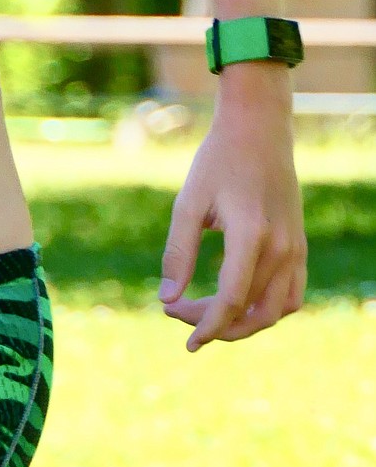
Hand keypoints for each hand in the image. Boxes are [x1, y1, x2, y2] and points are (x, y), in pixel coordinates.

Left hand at [158, 102, 305, 350]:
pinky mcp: (299, 245)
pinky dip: (268, 311)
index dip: (206, 325)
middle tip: (181, 317)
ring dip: (243, 324)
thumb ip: (178, 252)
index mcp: (250, 235)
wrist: (258, 128)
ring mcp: (295, 248)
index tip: (184, 339)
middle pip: (253, 312)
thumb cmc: (217, 160)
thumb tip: (167, 300)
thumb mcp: (189, 201)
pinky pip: (291, 296)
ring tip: (209, 318)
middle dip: (217, 326)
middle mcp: (280, 247)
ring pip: (276, 311)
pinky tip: (239, 305)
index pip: (230, 300)